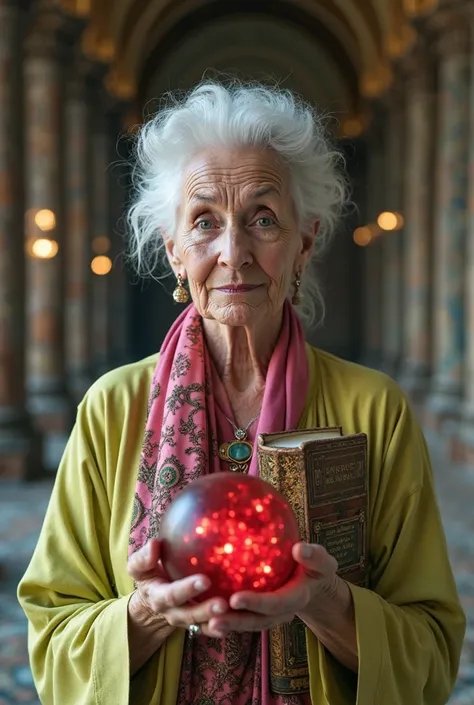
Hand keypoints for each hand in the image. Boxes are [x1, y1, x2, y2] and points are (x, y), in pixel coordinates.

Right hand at [127, 539, 229, 636]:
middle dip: (205, 610)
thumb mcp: (139, 566)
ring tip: (231, 612)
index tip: (205, 580)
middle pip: (189, 614)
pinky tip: (234, 623)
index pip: (171, 595)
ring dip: (216, 621)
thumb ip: (144, 557)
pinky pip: (209, 628)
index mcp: (157, 597)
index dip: (187, 589)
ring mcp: (185, 620)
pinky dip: (221, 627)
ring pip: (201, 624)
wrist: (151, 597)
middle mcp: (171, 612)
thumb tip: (154, 544)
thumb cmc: (149, 573)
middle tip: (223, 603)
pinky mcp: (197, 624)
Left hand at [208, 542, 345, 634]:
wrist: (312, 582)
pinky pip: (240, 616)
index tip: (235, 598)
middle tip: (214, 618)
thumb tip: (299, 548)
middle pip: (255, 621)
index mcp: (295, 599)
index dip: (256, 603)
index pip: (274, 604)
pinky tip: (204, 609)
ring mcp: (268, 616)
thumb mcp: (322, 561)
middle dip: (235, 621)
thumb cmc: (315, 566)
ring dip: (227, 624)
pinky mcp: (257, 613)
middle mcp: (280, 613)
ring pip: (245, 623)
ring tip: (205, 620)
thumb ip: (314, 556)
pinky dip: (224, 616)